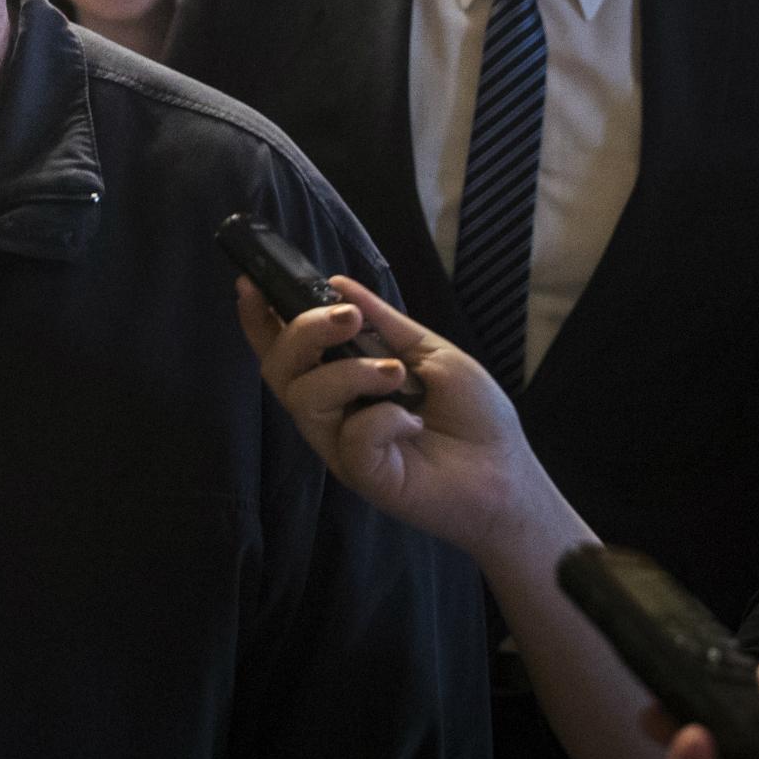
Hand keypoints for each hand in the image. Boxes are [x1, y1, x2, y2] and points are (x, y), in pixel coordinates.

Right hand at [235, 272, 537, 562]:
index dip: (259, 318)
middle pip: (280, 367)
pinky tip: (414, 424)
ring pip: (304, 397)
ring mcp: (340, 445)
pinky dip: (384, 419)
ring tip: (396, 374)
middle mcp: (331, 412)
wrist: (509, 475)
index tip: (250, 283)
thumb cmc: (474, 417)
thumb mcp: (430, 353)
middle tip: (346, 318)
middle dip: (303, 331)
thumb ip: (383, 322)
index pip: (285, 348)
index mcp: (341, 380)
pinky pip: (350, 436)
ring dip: (348, 372)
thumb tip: (337, 282)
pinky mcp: (359, 474)